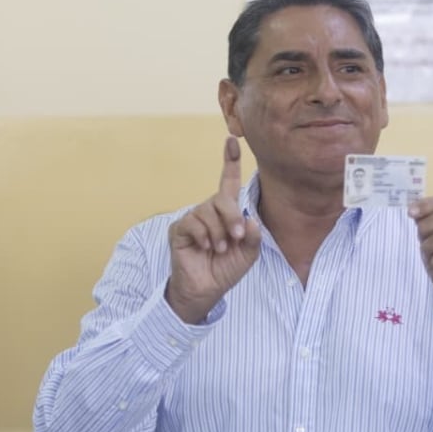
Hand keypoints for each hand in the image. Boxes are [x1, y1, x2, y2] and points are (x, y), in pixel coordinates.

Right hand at [166, 136, 260, 323]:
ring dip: (219, 232)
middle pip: (222, 198)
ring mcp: (192, 219)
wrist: (206, 290)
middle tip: (236, 237)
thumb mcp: (248, 254)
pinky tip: (206, 248)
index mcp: (226, 214)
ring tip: (220, 249)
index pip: (228, 183)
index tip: (231, 140)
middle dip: (232, 217)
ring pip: (208, 211)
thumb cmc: (225, 270)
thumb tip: (250, 219)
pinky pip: (193, 222)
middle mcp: (208, 212)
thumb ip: (253, 236)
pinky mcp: (179, 229)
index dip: (229, 162)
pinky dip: (204, 236)